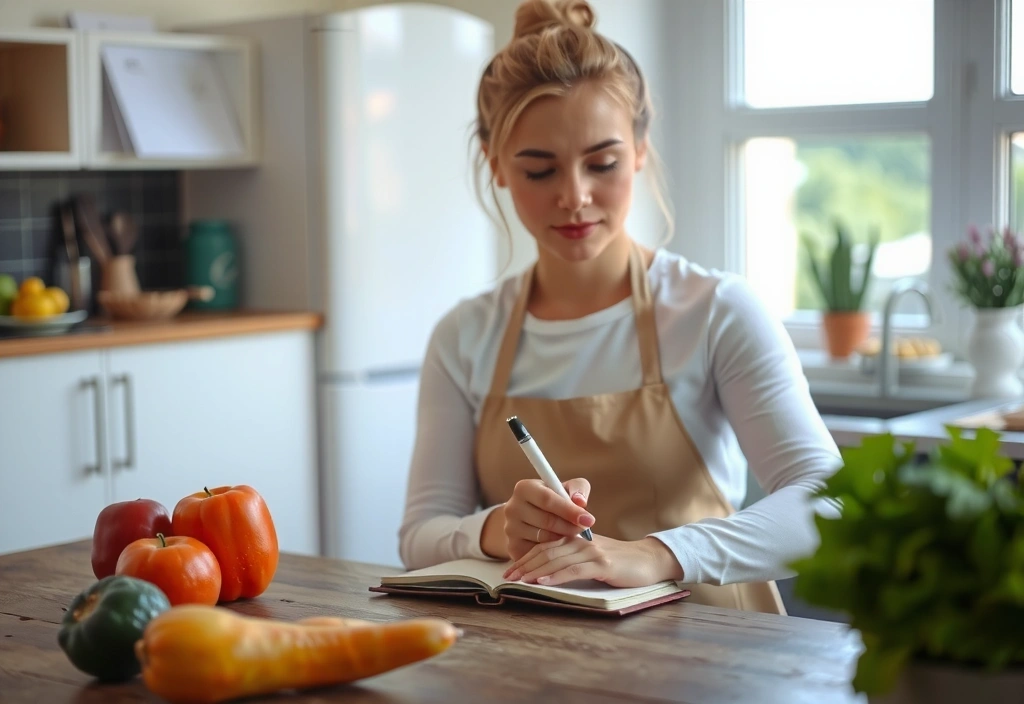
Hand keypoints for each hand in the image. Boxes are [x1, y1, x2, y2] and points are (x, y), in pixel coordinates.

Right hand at [502, 477, 594, 560]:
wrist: (528, 518)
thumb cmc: (553, 500)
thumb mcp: (565, 489)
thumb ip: (577, 489)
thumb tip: (580, 502)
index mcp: (524, 488)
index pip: (547, 499)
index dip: (570, 510)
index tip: (589, 520)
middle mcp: (512, 508)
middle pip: (546, 521)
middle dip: (570, 527)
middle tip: (585, 530)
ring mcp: (510, 529)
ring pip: (544, 539)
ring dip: (563, 540)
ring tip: (574, 537)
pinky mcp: (512, 547)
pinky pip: (538, 554)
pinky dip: (553, 552)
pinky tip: (563, 548)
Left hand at [502, 535, 681, 587]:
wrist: (648, 560)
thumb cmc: (618, 561)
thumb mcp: (591, 555)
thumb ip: (571, 557)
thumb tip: (545, 569)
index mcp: (575, 538)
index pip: (544, 546)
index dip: (525, 557)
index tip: (509, 570)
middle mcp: (580, 541)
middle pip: (546, 552)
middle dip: (524, 565)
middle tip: (508, 577)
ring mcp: (591, 552)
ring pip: (556, 560)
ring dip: (534, 571)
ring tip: (519, 580)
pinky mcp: (602, 565)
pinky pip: (573, 570)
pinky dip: (555, 576)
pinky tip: (542, 582)